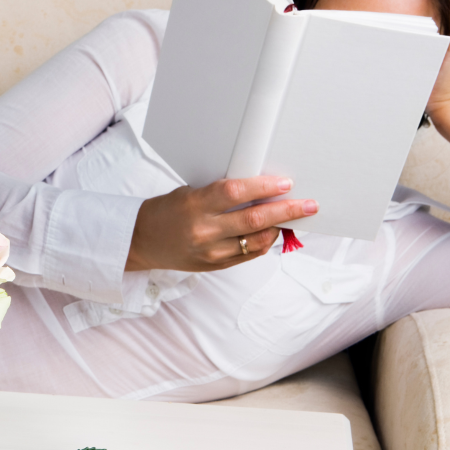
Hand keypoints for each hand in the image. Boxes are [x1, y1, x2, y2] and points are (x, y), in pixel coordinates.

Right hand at [125, 176, 317, 272]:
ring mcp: (210, 252)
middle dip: (286, 211)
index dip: (263, 187)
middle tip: (308, 205)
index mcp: (195, 205)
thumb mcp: (190, 193)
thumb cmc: (166, 211)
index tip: (285, 184)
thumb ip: (221, 194)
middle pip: (254, 219)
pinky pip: (249, 255)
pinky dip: (264, 242)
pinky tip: (273, 233)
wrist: (141, 241)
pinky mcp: (214, 266)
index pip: (235, 193)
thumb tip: (259, 190)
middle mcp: (203, 231)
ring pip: (257, 241)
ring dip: (279, 229)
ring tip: (293, 219)